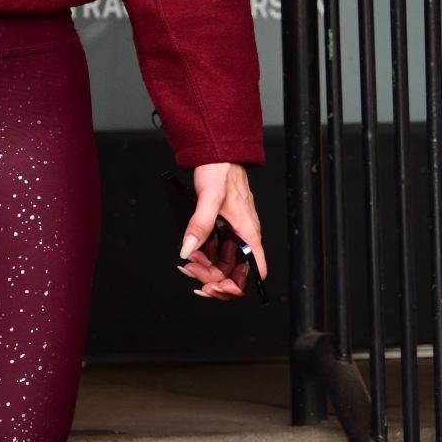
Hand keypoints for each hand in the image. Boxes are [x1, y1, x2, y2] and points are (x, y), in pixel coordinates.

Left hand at [177, 162, 266, 299]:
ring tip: (187, 263)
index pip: (254, 272)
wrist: (217, 154)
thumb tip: (188, 250)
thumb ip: (200, 225)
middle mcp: (243, 237)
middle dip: (211, 277)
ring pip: (222, 263)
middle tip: (191, 270)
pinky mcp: (223, 228)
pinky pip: (215, 250)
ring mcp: (233, 233)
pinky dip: (202, 255)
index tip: (215, 288)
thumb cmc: (221, 171)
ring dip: (204, 268)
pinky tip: (190, 253)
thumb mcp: (209, 198)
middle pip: (233, 272)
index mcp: (247, 233)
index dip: (236, 286)